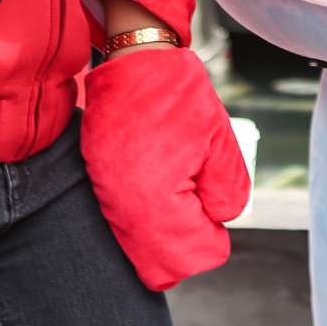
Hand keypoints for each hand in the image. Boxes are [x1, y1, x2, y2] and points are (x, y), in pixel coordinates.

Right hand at [82, 45, 252, 289]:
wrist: (137, 61)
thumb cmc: (181, 96)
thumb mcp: (219, 141)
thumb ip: (226, 190)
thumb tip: (219, 218)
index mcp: (155, 199)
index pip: (186, 258)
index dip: (211, 241)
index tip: (216, 209)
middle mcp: (124, 206)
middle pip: (159, 264)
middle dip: (188, 243)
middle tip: (204, 203)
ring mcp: (107, 195)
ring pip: (141, 246)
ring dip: (168, 231)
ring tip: (185, 187)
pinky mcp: (100, 182)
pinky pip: (126, 221)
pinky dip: (149, 216)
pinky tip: (165, 184)